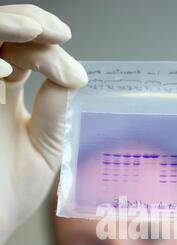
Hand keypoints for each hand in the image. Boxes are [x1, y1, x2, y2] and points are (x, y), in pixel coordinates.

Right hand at [0, 4, 87, 244]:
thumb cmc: (10, 193)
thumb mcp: (44, 149)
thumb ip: (55, 111)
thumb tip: (75, 74)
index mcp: (5, 97)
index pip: (21, 53)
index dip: (44, 45)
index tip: (71, 63)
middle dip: (26, 24)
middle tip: (54, 33)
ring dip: (4, 27)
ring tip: (33, 31)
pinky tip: (3, 73)